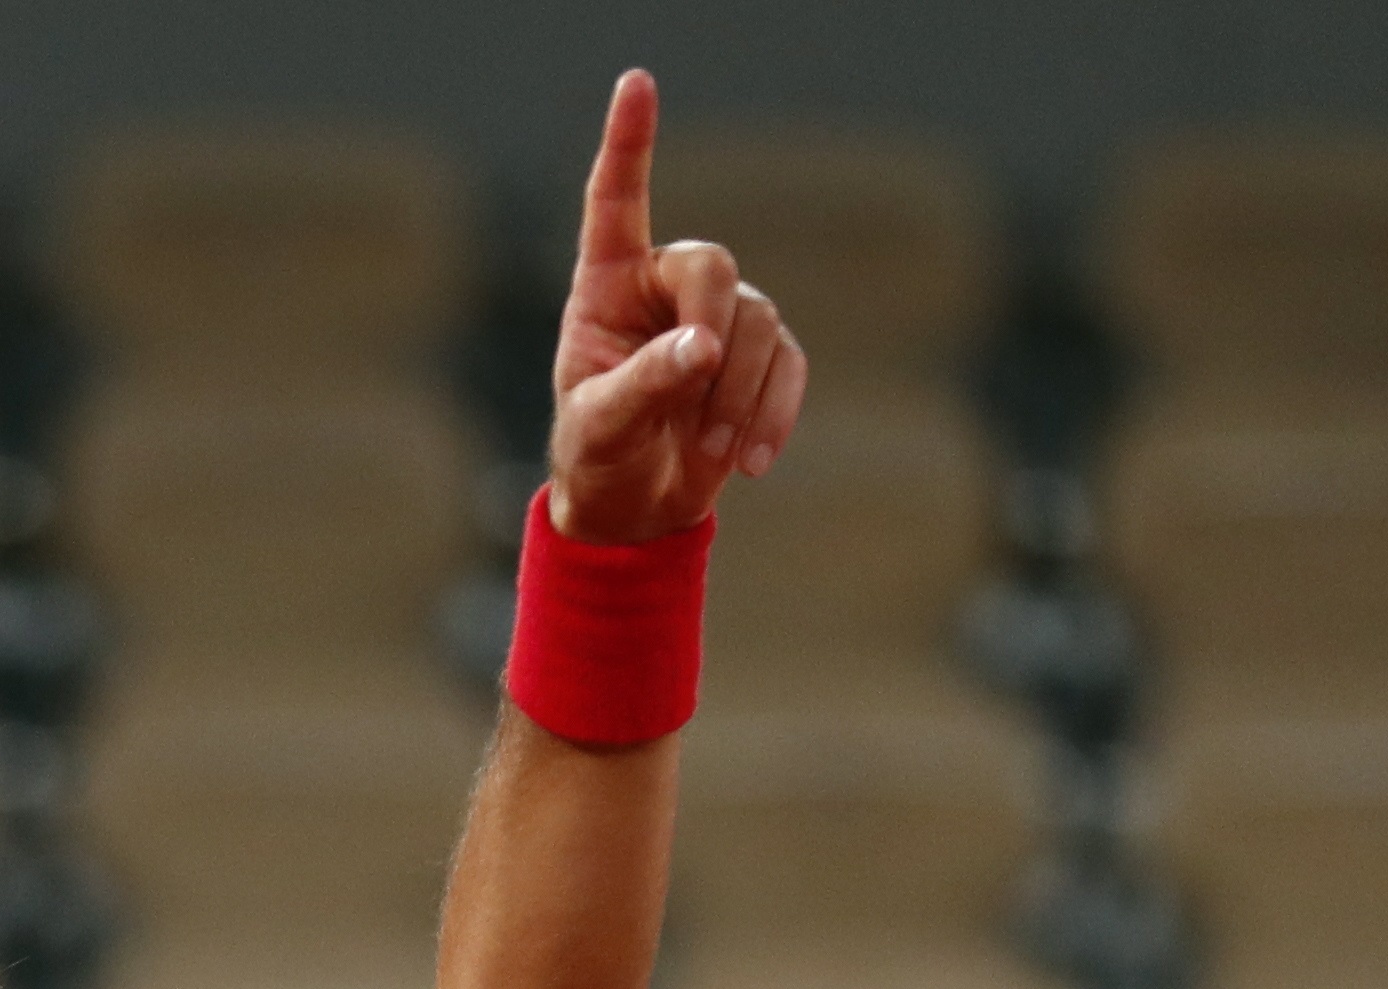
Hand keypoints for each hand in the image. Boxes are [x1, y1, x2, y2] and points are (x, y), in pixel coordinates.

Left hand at [542, 70, 807, 544]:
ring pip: (758, 323)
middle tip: (696, 410)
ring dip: (741, 395)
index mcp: (606, 285)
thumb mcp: (601, 425)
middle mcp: (664, 286)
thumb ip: (644, 383)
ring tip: (714, 454)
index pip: (617, 200)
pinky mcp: (760, 358)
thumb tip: (703, 349)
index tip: (637, 82)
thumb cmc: (598, 456)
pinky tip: (751, 462)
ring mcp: (718, 317)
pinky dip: (776, 413)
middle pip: (714, 266)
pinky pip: (789, 365)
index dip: (629, 141)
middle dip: (715, 336)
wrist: (634, 508)